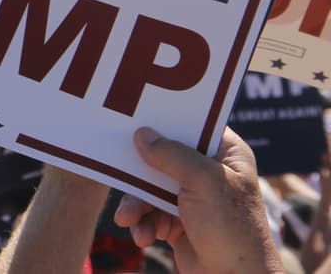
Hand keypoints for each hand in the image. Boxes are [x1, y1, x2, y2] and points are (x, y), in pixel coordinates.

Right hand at [114, 126, 281, 273]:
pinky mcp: (179, 220)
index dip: (168, 121)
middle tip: (119, 169)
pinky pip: (150, 212)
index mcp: (227, 154)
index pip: (195, 126)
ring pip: (151, 186)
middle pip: (164, 156)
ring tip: (129, 217)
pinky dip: (143, 223)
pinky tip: (143, 236)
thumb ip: (171, 154)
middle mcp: (210, 172)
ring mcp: (193, 197)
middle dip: (140, 171)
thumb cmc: (232, 228)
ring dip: (137, 203)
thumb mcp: (203, 181)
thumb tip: (141, 134)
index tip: (138, 116)